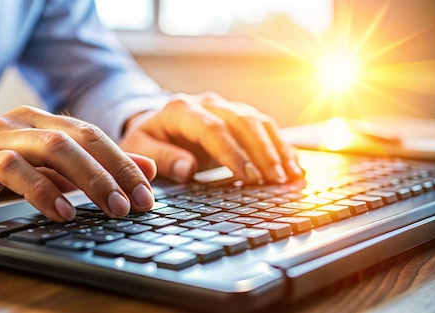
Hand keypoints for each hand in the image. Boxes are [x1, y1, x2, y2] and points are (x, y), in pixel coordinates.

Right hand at [0, 106, 155, 222]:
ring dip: (89, 178)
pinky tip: (62, 211)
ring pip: (54, 148)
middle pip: (82, 138)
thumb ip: (82, 171)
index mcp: (41, 122)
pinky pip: (13, 169)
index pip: (95, 136)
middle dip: (116, 170)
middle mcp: (23, 123)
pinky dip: (42, 190)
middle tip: (138, 202)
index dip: (125, 163)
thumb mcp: (39, 173)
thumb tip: (139, 171)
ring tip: (111, 208)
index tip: (148, 194)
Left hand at [119, 93, 303, 183]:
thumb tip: (189, 168)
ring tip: (292, 176)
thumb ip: (161, 158)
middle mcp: (207, 103)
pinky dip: (281, 146)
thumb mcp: (140, 149)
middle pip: (242, 122)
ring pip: (258, 121)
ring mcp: (225, 107)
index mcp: (181, 110)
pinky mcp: (238, 116)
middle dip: (262, 152)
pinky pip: (264, 127)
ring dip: (278, 149)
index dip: (232, 152)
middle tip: (276, 180)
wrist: (154, 122)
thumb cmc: (146, 140)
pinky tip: (294, 166)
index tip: (248, 176)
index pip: (212, 129)